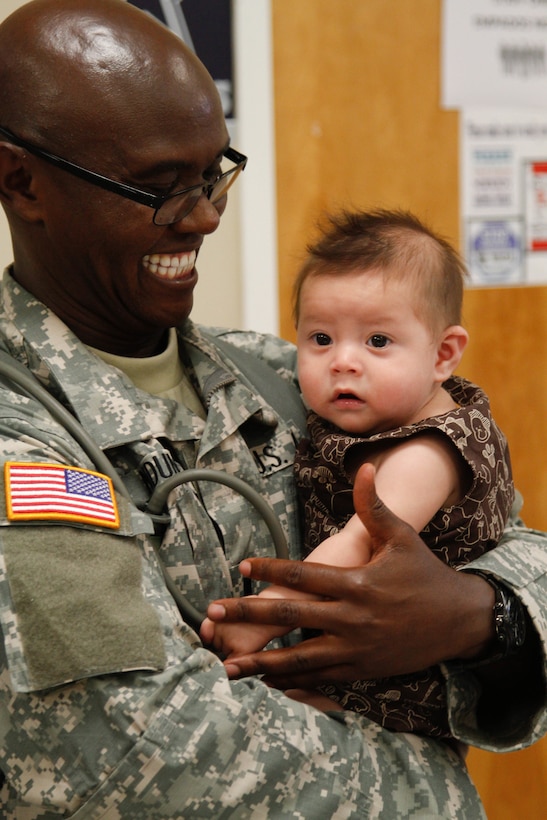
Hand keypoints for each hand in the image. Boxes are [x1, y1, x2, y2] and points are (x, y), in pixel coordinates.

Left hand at [205, 464, 495, 687]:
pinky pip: (320, 677)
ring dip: (261, 661)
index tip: (243, 566)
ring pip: (299, 658)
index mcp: (356, 583)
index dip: (271, 569)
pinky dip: (291, 680)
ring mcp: (355, 648)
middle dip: (248, 614)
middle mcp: (351, 618)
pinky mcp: (361, 670)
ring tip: (227, 665)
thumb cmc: (425, 573)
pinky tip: (266, 680)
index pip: (304, 575)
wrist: (458, 621)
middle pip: (289, 615)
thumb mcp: (402, 536)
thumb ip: (373, 506)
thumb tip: (363, 468)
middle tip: (213, 612)